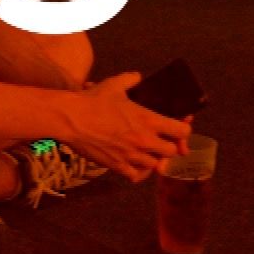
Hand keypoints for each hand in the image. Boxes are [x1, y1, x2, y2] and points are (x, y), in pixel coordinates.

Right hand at [60, 73, 191, 181]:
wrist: (71, 119)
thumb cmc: (93, 100)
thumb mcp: (114, 84)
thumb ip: (131, 79)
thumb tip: (138, 77)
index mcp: (148, 120)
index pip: (182, 131)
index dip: (183, 129)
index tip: (177, 126)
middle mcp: (145, 141)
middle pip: (172, 152)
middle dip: (169, 146)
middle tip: (161, 140)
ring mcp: (132, 156)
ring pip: (156, 166)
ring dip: (153, 159)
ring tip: (146, 151)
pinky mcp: (118, 166)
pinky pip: (137, 176)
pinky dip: (138, 172)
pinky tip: (134, 164)